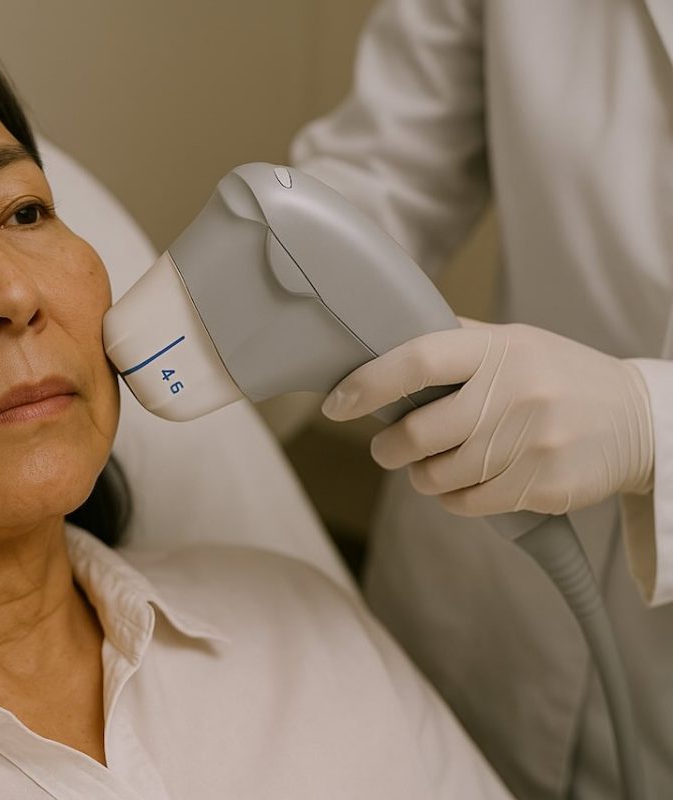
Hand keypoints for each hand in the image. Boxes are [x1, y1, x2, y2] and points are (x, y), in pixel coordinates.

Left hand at [321, 319, 654, 515]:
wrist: (638, 419)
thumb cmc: (556, 376)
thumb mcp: (512, 343)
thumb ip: (453, 345)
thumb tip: (378, 346)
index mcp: (498, 350)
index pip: (416, 360)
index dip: (367, 383)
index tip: (337, 403)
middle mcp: (514, 394)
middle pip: (415, 435)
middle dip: (388, 448)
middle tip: (389, 447)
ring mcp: (530, 444)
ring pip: (436, 477)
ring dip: (422, 476)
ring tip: (438, 461)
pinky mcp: (542, 486)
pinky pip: (466, 504)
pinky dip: (454, 497)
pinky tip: (470, 480)